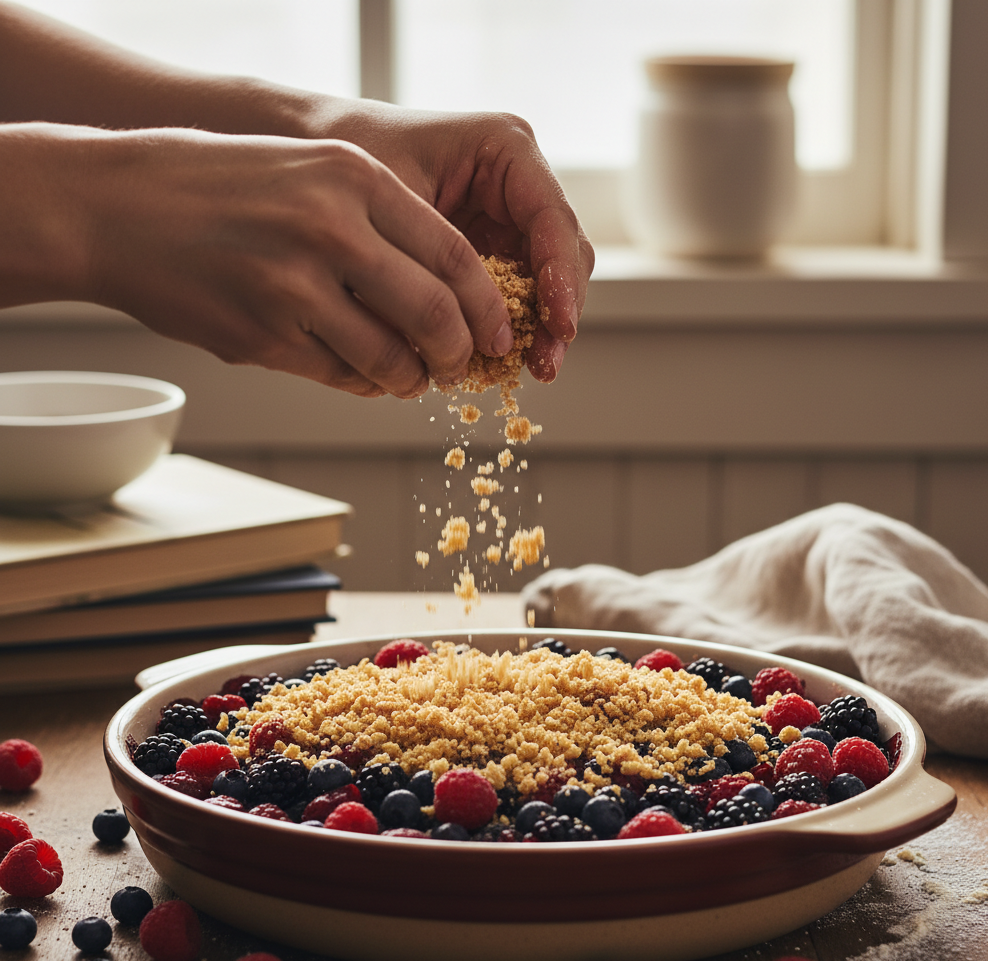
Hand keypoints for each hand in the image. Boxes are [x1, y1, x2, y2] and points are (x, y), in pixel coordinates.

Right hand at [82, 126, 522, 396]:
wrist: (115, 206)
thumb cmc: (220, 187)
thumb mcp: (312, 173)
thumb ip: (382, 223)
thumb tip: (449, 296)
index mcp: (354, 178)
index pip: (457, 257)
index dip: (488, 309)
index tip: (496, 335)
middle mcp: (331, 228)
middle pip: (437, 314)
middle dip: (461, 354)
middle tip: (460, 367)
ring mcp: (293, 285)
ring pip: (391, 358)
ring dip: (411, 380)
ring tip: (410, 378)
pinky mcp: (262, 334)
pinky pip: (339, 375)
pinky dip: (362, 384)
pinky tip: (363, 376)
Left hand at [312, 103, 594, 381]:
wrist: (317, 146)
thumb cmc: (348, 152)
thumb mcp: (386, 200)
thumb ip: (427, 259)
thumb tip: (451, 335)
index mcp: (505, 149)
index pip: (553, 220)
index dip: (563, 278)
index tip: (558, 327)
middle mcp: (517, 182)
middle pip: (564, 254)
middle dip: (558, 312)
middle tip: (544, 364)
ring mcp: (508, 216)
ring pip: (548, 280)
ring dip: (541, 327)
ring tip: (530, 370)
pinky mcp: (491, 247)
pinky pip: (516, 292)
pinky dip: (512, 326)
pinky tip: (501, 361)